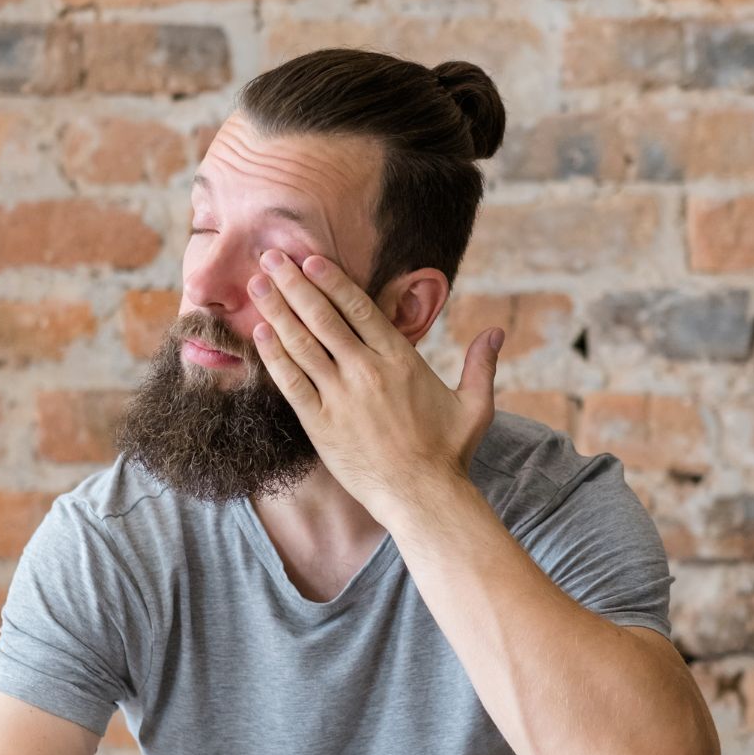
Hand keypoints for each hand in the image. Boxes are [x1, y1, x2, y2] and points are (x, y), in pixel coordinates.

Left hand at [248, 249, 503, 520]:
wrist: (424, 498)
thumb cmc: (449, 453)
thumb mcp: (475, 405)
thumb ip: (481, 364)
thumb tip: (497, 331)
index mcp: (400, 360)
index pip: (359, 309)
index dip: (332, 281)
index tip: (310, 259)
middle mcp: (367, 371)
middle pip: (323, 317)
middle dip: (294, 283)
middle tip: (270, 257)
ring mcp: (341, 397)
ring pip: (302, 344)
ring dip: (277, 311)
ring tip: (256, 285)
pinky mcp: (321, 425)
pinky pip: (292, 384)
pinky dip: (274, 357)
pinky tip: (259, 334)